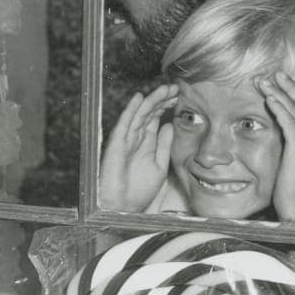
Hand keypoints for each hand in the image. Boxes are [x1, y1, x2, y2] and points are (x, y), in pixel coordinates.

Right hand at [99, 84, 178, 211]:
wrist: (123, 207)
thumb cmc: (139, 191)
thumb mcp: (159, 166)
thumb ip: (163, 145)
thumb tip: (168, 125)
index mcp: (145, 144)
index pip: (155, 119)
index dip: (165, 107)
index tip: (178, 97)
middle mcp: (135, 139)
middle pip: (148, 113)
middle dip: (161, 100)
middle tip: (175, 87)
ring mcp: (125, 140)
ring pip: (139, 115)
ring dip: (151, 101)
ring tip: (164, 89)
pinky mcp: (116, 144)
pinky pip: (124, 124)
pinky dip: (131, 110)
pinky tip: (139, 98)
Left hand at [255, 63, 294, 221]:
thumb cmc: (290, 191)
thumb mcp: (286, 163)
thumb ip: (285, 146)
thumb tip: (272, 132)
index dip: (294, 94)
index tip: (279, 81)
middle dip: (287, 87)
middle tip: (273, 74)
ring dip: (279, 93)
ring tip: (264, 81)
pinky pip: (290, 124)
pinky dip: (280, 109)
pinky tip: (269, 98)